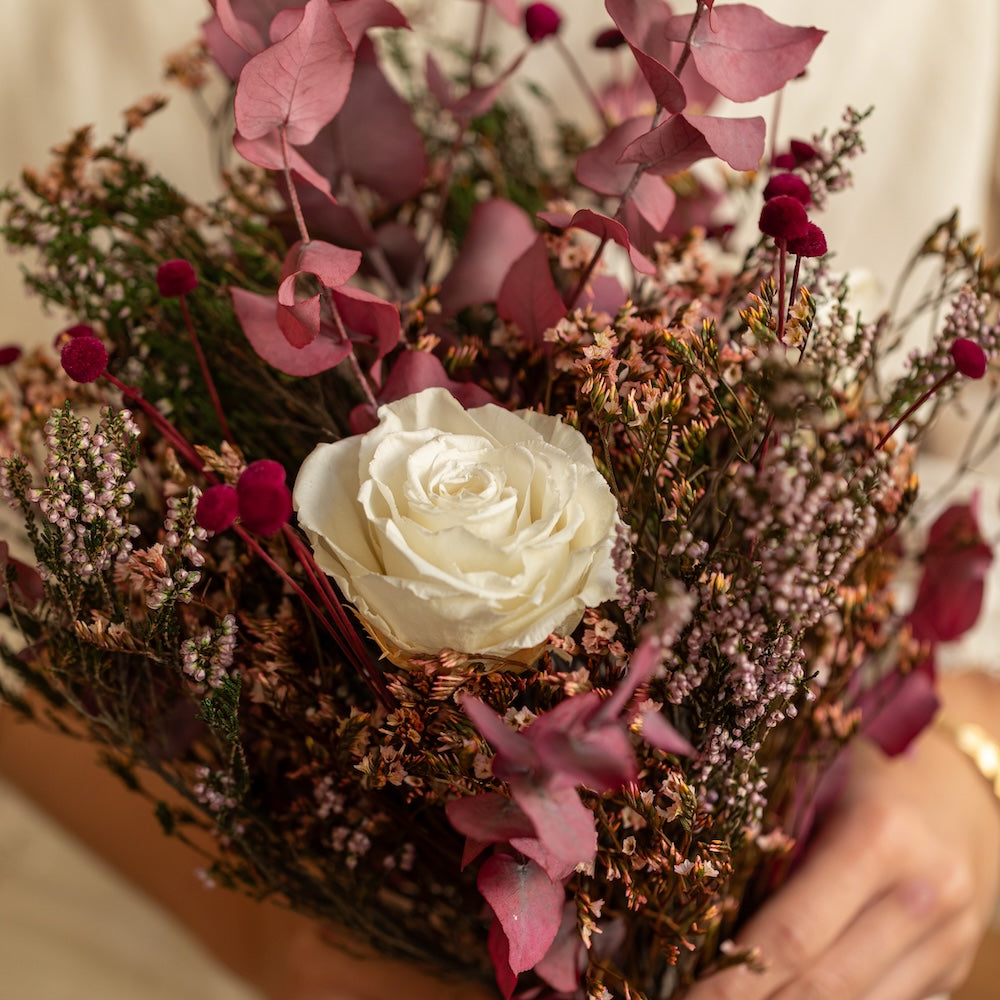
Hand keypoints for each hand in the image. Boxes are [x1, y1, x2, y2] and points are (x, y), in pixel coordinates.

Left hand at [686, 726, 999, 999]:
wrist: (959, 787)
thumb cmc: (863, 771)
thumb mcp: (815, 781)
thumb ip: (771, 838)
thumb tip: (695, 901)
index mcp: (879, 837)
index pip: (793, 932)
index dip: (735, 978)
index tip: (687, 995)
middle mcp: (924, 895)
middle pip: (826, 985)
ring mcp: (950, 940)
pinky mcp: (954, 967)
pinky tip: (783, 997)